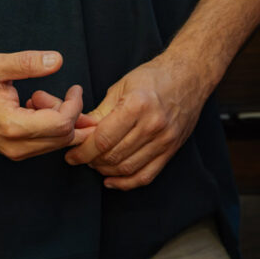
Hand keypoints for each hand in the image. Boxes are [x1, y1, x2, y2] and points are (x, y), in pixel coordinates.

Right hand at [0, 50, 87, 160]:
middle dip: (67, 112)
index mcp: (13, 126)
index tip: (74, 88)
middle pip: (64, 138)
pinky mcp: (14, 152)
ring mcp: (15, 153)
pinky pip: (44, 144)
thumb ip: (28, 63)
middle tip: (46, 91)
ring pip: (56, 143)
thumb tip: (57, 60)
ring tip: (35, 96)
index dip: (74, 106)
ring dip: (57, 119)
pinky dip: (48, 125)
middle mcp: (16, 147)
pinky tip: (31, 107)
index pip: (61, 125)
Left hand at [31, 52, 205, 189]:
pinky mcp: (171, 150)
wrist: (188, 76)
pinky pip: (147, 175)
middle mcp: (152, 125)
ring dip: (106, 171)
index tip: (71, 154)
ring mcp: (164, 140)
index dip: (83, 150)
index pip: (103, 138)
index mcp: (137, 105)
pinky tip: (112, 180)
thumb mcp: (121, 86)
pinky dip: (127, 182)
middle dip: (91, 161)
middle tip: (80, 157)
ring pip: (128, 168)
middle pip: (114, 155)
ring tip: (94, 164)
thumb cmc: (152, 76)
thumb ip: (100, 111)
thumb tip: (79, 130)